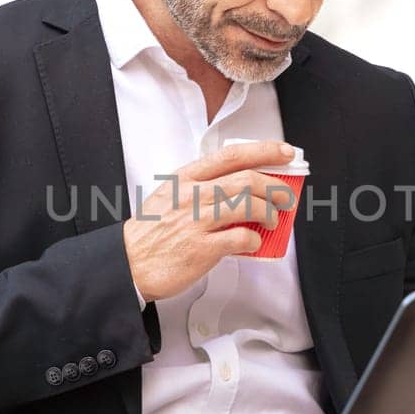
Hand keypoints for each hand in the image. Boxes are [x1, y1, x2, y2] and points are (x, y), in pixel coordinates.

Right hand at [123, 140, 298, 302]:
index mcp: (186, 178)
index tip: (285, 153)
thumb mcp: (172, 196)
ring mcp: (196, 221)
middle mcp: (192, 195)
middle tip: (286, 196)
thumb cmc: (151, 231)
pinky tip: (254, 242)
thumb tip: (242, 189)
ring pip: (247, 206)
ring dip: (269, 213)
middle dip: (275, 186)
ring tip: (273, 220)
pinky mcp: (201, 249)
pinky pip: (240, 239)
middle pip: (246, 180)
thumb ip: (203, 188)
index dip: (264, 151)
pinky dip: (254, 239)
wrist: (128, 263)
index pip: (231, 155)